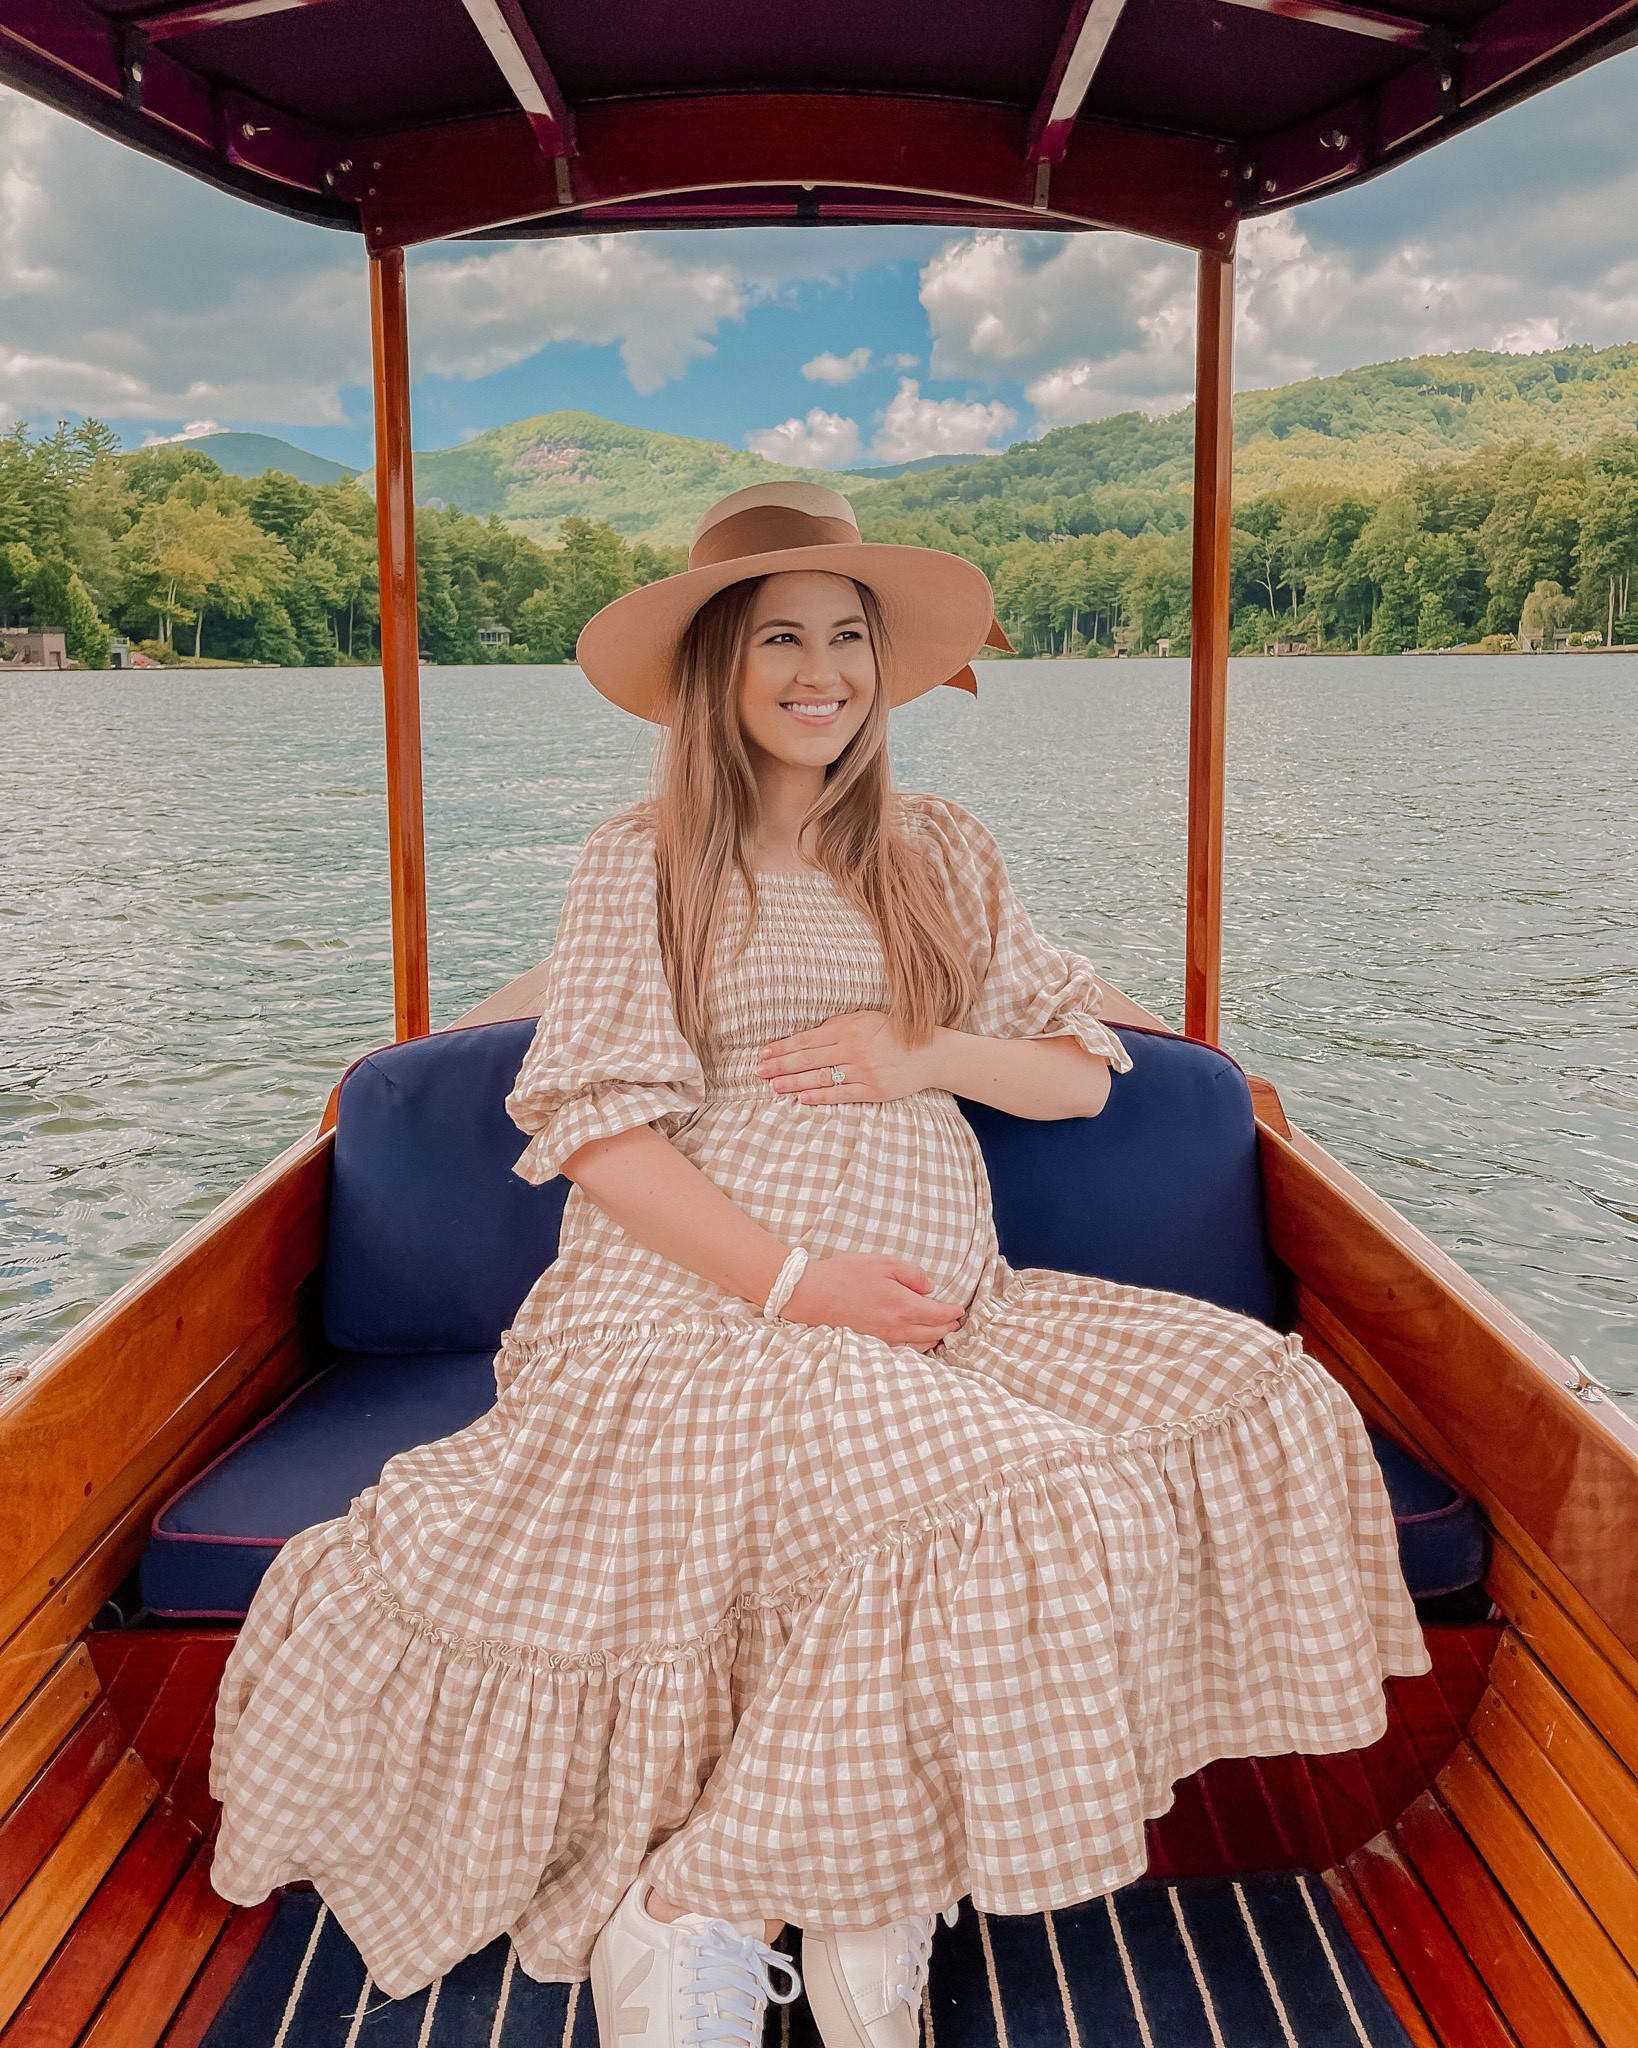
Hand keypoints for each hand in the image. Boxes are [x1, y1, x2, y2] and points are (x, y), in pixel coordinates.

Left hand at [757, 1011, 937, 1104]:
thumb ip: (838, 1025)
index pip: (808, 1039)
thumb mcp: (867, 1019)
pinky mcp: (874, 1091)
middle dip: (781, 1065)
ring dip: (794, 1082)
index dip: (783, 1046)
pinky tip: (801, 1098)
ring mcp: (864, 1071)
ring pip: (821, 1077)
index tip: (764, 1052)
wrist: (931, 1053)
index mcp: (850, 1029)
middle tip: (758, 1071)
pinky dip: (820, 1097)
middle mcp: (855, 1049)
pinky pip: (841, 1094)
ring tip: (773, 1085)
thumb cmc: (895, 1033)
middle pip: (809, 1058)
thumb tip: (808, 1034)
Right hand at [783, 1254, 963, 1350]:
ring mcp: (883, 1339)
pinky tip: (914, 1341)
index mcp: (904, 1306)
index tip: (958, 1310)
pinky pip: (901, 1350)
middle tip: (954, 1324)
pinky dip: (914, 1346)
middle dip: (946, 1328)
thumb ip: (912, 1274)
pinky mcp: (870, 1344)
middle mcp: (897, 1328)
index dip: (951, 1313)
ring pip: (918, 1345)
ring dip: (932, 1339)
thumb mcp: (882, 1263)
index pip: (937, 1314)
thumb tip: (929, 1287)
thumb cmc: (845, 1275)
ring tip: (939, 1334)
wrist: (811, 1295)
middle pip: (932, 1333)